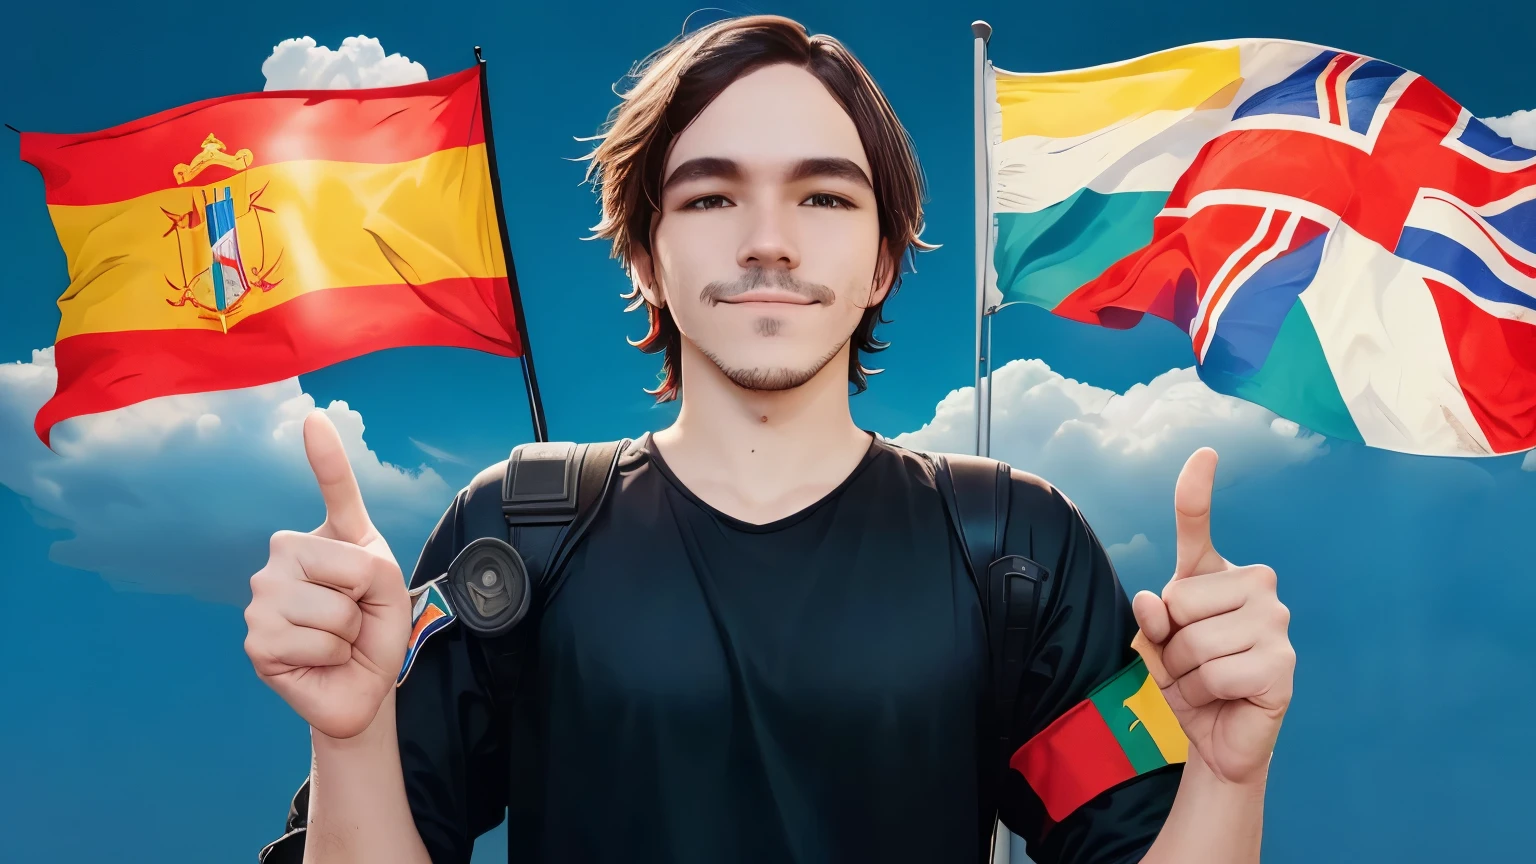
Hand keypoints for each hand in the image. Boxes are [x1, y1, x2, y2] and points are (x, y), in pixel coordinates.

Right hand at [244, 409, 410, 738]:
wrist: (362, 685)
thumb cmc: (373, 632)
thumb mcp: (386, 589)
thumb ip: (369, 565)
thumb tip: (331, 565)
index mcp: (322, 538)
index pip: (333, 490)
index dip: (327, 455)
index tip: (316, 419)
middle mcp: (283, 557)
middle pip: (346, 566)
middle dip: (366, 601)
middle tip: (355, 620)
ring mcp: (263, 596)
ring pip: (332, 607)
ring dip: (349, 634)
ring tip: (338, 641)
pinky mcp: (257, 637)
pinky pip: (314, 638)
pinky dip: (331, 655)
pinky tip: (319, 658)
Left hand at [1130, 448, 1295, 786]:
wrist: (1218, 736)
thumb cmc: (1190, 680)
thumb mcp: (1156, 646)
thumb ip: (1151, 619)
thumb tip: (1155, 601)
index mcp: (1218, 575)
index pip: (1199, 526)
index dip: (1197, 489)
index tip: (1204, 454)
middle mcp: (1257, 586)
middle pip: (1179, 602)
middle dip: (1168, 644)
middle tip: (1188, 663)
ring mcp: (1275, 621)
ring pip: (1195, 643)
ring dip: (1184, 674)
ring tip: (1203, 682)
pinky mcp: (1283, 663)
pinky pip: (1218, 673)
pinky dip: (1205, 693)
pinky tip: (1223, 697)